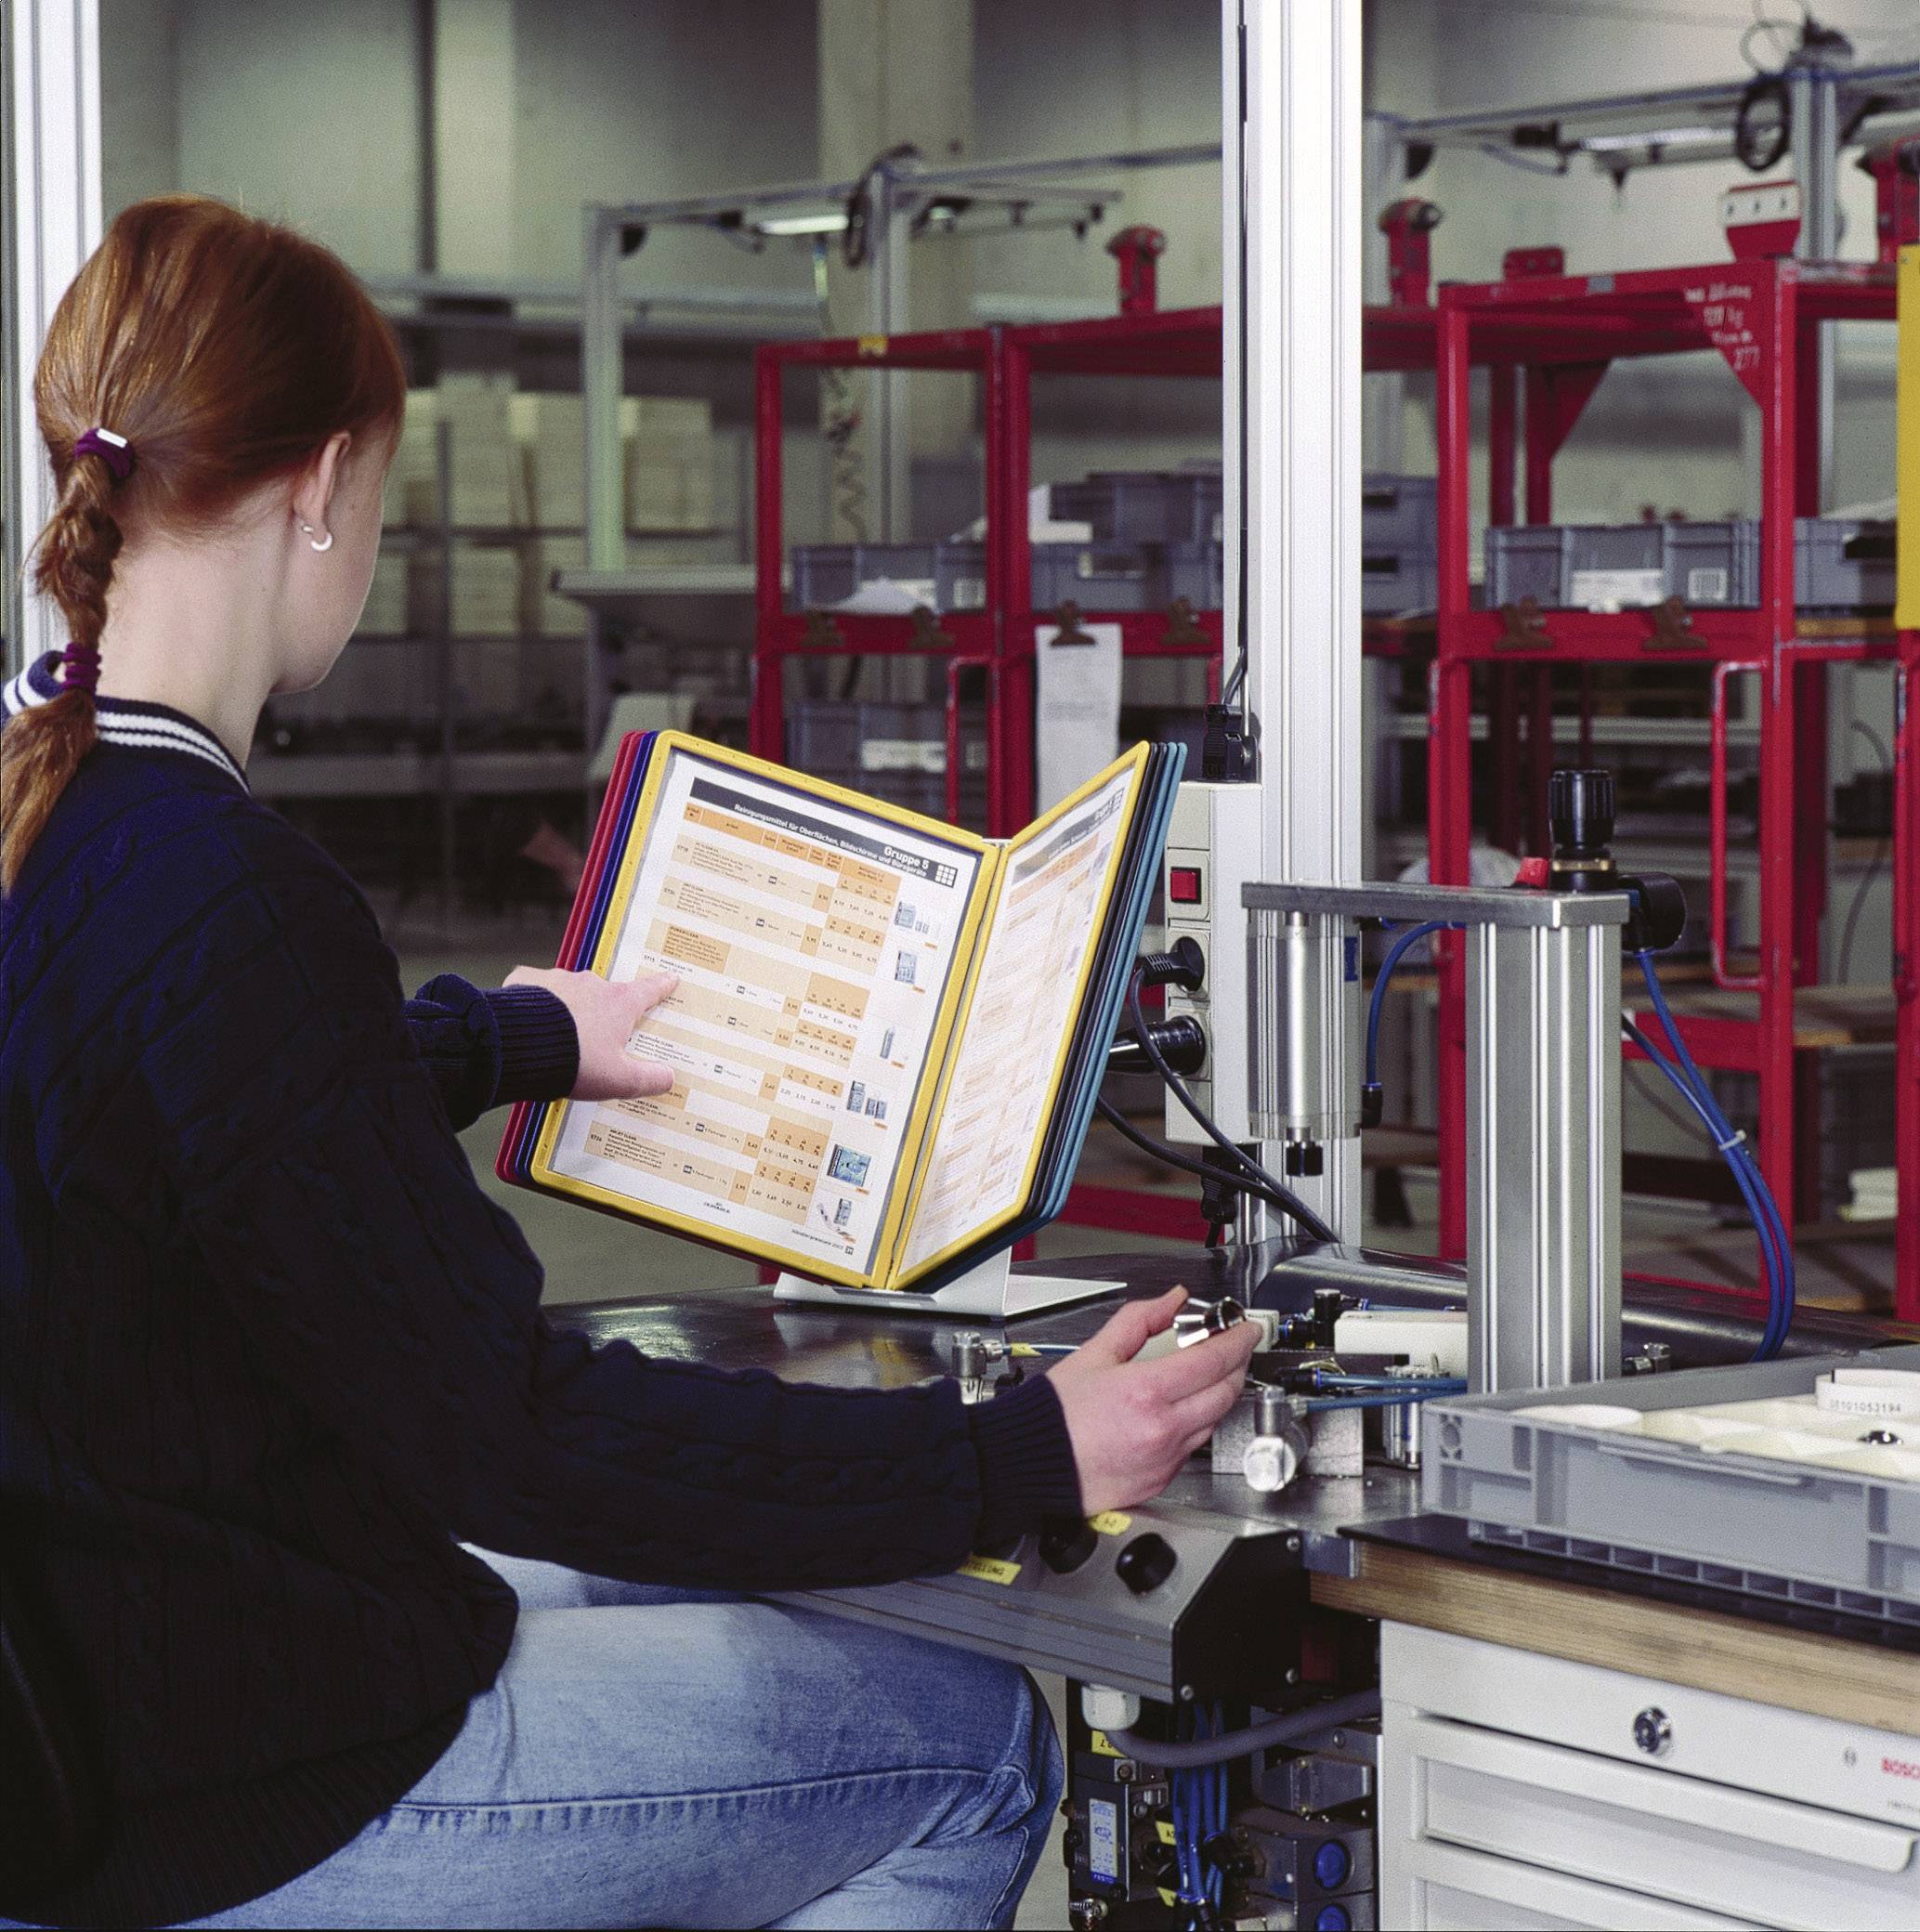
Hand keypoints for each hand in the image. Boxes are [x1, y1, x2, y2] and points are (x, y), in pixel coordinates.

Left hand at [504, 966, 677, 1101]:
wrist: (520, 1049)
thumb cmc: (572, 1061)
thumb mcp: (619, 1079)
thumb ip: (648, 1078)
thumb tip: (667, 1078)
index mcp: (618, 1004)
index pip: (649, 991)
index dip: (661, 986)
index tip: (669, 980)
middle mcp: (591, 986)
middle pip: (607, 994)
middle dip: (605, 1010)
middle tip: (598, 1033)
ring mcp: (559, 981)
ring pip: (571, 991)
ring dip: (570, 1007)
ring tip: (561, 1034)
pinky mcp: (528, 982)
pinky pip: (536, 987)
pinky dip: (536, 999)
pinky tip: (530, 1018)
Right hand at [1045, 1289, 1258, 1515]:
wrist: (1029, 1463)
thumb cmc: (1054, 1414)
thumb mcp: (1094, 1353)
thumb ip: (1139, 1321)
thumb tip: (1172, 1302)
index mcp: (1146, 1391)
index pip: (1214, 1360)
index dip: (1239, 1340)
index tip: (1245, 1329)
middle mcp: (1162, 1428)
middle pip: (1226, 1392)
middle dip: (1237, 1364)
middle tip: (1232, 1348)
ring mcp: (1165, 1458)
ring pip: (1214, 1421)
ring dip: (1218, 1394)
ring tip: (1203, 1376)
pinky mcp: (1161, 1479)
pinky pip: (1193, 1447)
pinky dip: (1196, 1423)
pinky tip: (1179, 1409)